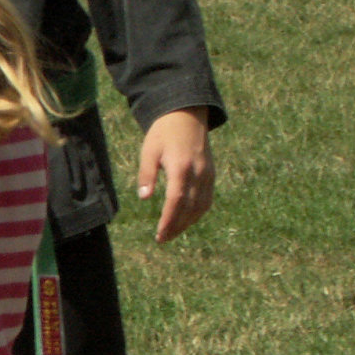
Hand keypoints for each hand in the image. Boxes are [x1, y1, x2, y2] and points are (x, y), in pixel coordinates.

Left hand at [136, 109, 214, 243]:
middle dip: (177, 225)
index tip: (160, 234)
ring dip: (188, 222)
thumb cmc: (163, 134)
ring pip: (202, 205)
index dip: (169, 219)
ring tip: (172, 233)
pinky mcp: (211, 174)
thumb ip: (146, 174)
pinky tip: (185, 220)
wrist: (187, 116)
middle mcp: (198, 172)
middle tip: (162, 239)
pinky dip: (198, 212)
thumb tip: (144, 197)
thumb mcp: (149, 151)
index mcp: (181, 166)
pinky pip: (207, 198)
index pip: (176, 200)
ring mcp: (208, 173)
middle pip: (190, 207)